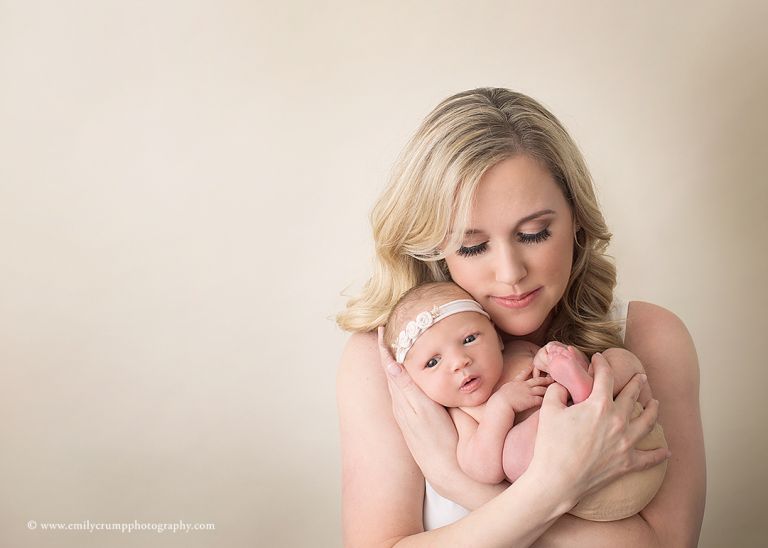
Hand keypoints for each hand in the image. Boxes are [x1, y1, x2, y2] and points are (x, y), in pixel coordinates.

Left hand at [376, 327, 460, 486]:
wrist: (444, 468)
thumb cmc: (437, 439)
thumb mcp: (424, 410)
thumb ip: (407, 387)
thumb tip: (390, 364)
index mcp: (401, 398)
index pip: (389, 366)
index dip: (385, 347)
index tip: (382, 328)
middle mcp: (400, 404)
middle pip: (390, 371)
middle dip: (388, 350)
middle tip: (390, 330)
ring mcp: (407, 412)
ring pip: (397, 380)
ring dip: (395, 362)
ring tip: (398, 346)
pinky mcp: (415, 418)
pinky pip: (405, 390)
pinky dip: (404, 376)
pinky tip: (410, 375)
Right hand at [490, 365, 552, 412]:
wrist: (501, 403)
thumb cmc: (498, 400)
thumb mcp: (502, 391)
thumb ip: (507, 390)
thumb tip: (505, 392)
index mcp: (515, 383)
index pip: (523, 374)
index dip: (528, 369)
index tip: (532, 365)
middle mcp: (523, 386)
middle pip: (536, 380)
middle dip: (544, 379)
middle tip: (551, 377)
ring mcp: (528, 392)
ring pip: (541, 389)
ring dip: (548, 389)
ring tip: (554, 388)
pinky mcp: (531, 400)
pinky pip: (541, 399)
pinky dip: (546, 399)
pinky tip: (551, 399)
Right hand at [527, 352, 669, 505]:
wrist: (557, 481)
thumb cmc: (550, 445)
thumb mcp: (548, 410)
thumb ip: (557, 391)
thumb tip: (562, 385)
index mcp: (599, 405)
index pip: (605, 376)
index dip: (602, 363)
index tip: (599, 358)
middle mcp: (618, 421)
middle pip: (632, 395)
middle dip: (636, 383)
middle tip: (640, 377)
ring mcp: (626, 443)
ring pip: (648, 421)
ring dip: (653, 409)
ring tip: (656, 403)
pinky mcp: (628, 463)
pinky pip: (650, 458)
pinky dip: (660, 454)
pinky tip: (667, 451)